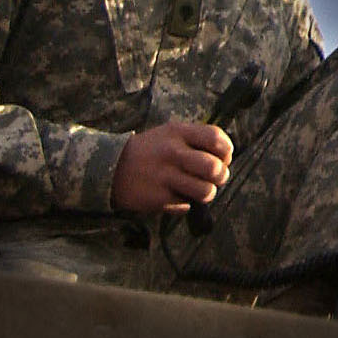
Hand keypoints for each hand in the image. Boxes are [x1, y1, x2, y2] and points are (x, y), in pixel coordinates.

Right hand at [112, 121, 232, 213]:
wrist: (110, 168)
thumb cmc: (151, 150)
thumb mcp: (172, 134)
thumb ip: (198, 140)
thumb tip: (227, 157)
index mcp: (178, 132)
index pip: (216, 138)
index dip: (227, 150)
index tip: (223, 157)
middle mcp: (172, 153)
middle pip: (214, 168)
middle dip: (221, 175)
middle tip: (215, 177)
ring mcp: (164, 177)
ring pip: (206, 191)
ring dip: (207, 192)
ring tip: (198, 189)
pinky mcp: (158, 198)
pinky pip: (186, 205)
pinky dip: (185, 203)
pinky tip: (174, 195)